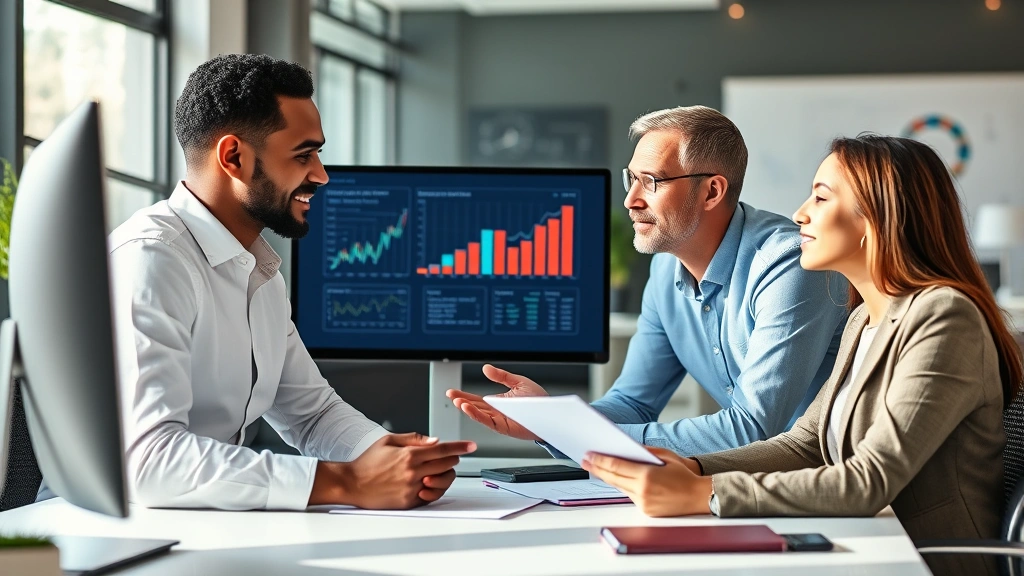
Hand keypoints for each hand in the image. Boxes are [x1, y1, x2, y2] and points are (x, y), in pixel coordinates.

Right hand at [309, 433, 475, 508]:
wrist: (352, 484)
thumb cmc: (368, 461)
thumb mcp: (389, 441)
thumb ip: (414, 439)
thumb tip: (435, 441)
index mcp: (410, 455)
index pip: (443, 450)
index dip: (460, 447)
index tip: (472, 446)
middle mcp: (413, 472)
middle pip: (447, 465)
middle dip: (453, 459)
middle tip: (452, 456)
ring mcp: (412, 488)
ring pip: (443, 481)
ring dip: (446, 475)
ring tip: (442, 470)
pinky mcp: (409, 501)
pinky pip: (431, 495)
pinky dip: (435, 488)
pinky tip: (431, 482)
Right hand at [445, 364, 546, 440]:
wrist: (552, 411)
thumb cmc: (539, 400)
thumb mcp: (518, 382)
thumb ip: (501, 376)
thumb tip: (486, 368)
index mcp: (497, 402)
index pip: (476, 399)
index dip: (463, 395)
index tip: (451, 392)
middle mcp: (496, 412)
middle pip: (474, 406)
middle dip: (461, 401)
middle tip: (450, 395)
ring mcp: (499, 420)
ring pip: (479, 415)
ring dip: (467, 409)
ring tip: (457, 401)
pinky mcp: (504, 427)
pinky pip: (487, 421)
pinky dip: (476, 415)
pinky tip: (468, 408)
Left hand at [582, 447, 711, 516]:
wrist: (699, 497)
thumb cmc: (685, 475)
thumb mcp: (666, 456)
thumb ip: (645, 451)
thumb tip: (627, 447)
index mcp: (647, 476)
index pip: (616, 466)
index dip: (599, 460)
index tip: (588, 455)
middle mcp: (642, 491)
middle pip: (613, 478)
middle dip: (597, 468)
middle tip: (585, 460)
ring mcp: (643, 503)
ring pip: (619, 487)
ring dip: (608, 477)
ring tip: (596, 467)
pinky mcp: (646, 511)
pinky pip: (629, 496)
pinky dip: (623, 486)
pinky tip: (615, 478)